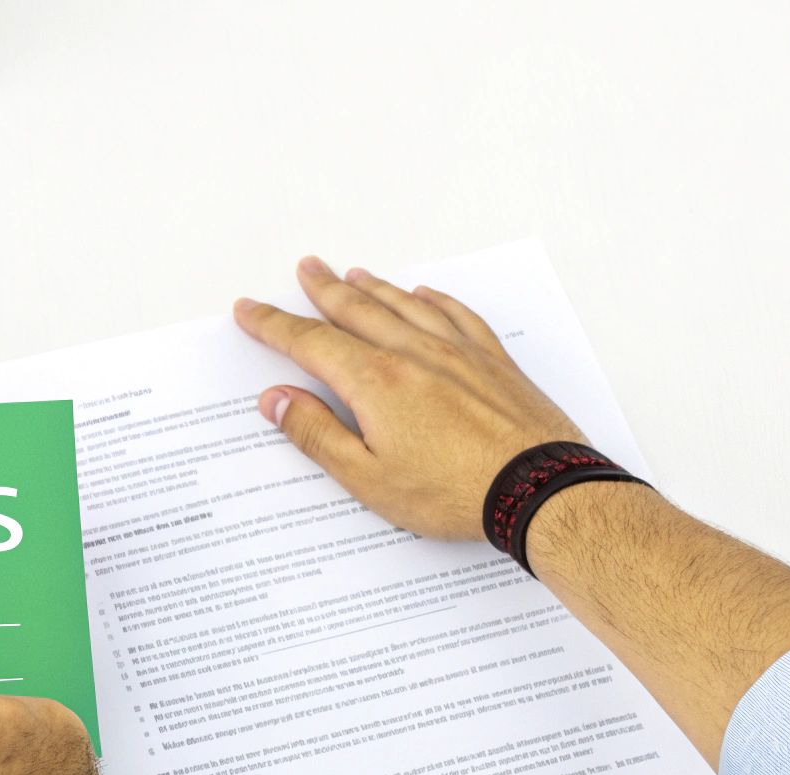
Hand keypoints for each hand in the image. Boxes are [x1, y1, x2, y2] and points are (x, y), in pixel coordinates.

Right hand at [233, 256, 584, 539]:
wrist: (539, 489)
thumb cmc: (454, 491)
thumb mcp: (366, 476)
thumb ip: (316, 433)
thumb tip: (276, 400)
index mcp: (375, 382)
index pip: (310, 343)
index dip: (273, 325)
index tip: (250, 310)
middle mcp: (413, 354)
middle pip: (356, 311)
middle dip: (322, 290)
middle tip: (305, 269)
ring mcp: (457, 353)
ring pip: (404, 306)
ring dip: (373, 287)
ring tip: (352, 273)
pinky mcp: (492, 364)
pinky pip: (457, 315)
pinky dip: (434, 300)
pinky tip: (425, 294)